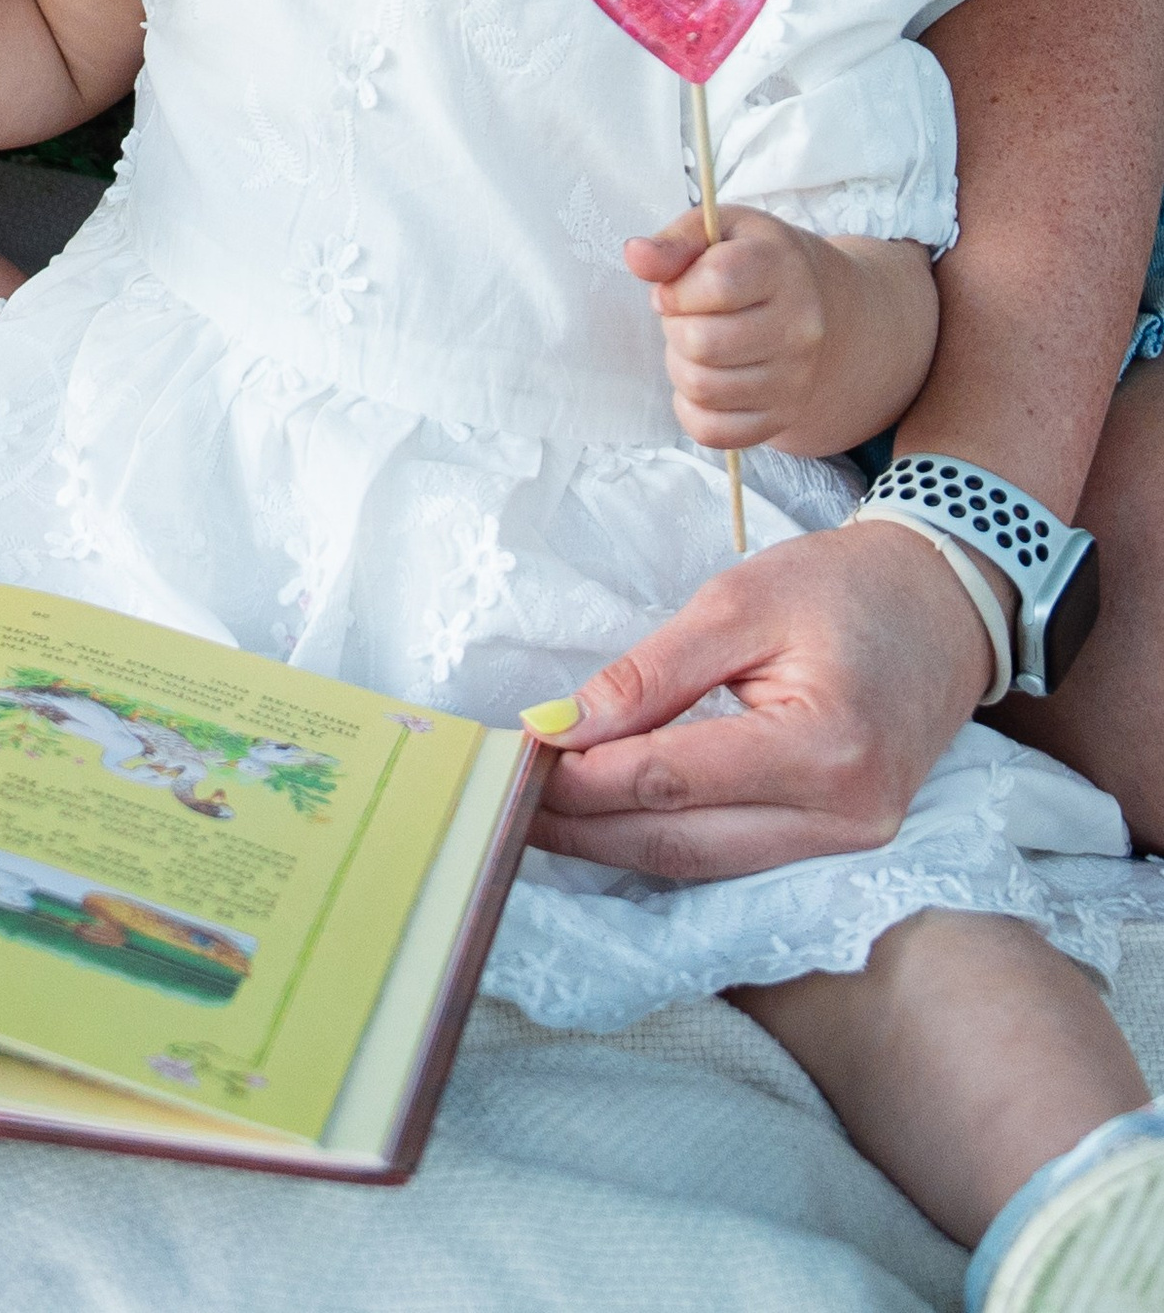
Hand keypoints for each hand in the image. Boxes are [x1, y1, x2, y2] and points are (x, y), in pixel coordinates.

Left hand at [532, 517, 997, 880]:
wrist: (947, 604)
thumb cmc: (845, 589)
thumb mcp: (739, 603)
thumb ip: (650, 674)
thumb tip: (560, 727)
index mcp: (824, 748)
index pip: (672, 781)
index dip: (585, 777)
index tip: (517, 760)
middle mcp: (844, 818)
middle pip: (681, 843)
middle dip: (585, 827)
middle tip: (507, 805)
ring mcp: (850, 844)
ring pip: (703, 864)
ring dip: (616, 845)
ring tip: (541, 818)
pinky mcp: (841, 846)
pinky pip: (735, 858)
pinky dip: (666, 843)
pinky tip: (610, 824)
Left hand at [628, 203, 834, 448]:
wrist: (818, 308)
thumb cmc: (755, 262)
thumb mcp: (719, 231)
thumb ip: (676, 242)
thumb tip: (636, 255)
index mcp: (781, 269)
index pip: (717, 283)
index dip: (677, 288)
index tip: (674, 287)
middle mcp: (798, 328)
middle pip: (702, 343)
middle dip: (675, 327)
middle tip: (686, 316)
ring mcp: (793, 379)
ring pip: (703, 388)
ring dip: (680, 365)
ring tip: (696, 344)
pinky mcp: (780, 417)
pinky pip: (713, 431)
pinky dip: (691, 409)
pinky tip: (702, 378)